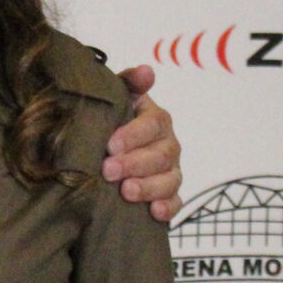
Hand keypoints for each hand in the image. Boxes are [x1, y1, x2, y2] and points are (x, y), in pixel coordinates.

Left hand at [104, 66, 183, 221]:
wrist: (106, 150)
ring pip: (170, 180)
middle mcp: (168, 144)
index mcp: (156, 119)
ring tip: (126, 192)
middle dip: (135, 163)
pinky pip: (176, 202)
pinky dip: (167, 208)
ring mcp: (171, 170)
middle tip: (108, 170)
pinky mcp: (170, 194)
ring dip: (149, 186)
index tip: (110, 144)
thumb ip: (130, 83)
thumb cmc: (112, 121)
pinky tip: (154, 212)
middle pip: (161, 154)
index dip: (134, 134)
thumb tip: (146, 70)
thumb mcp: (118, 99)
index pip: (153, 123)